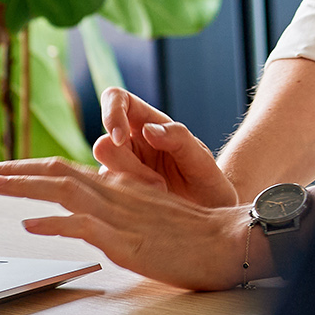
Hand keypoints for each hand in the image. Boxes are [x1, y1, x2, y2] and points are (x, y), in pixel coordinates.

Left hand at [0, 157, 270, 291]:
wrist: (226, 239)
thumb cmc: (192, 231)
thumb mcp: (150, 209)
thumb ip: (119, 202)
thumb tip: (84, 202)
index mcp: (119, 187)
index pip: (65, 171)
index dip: (30, 170)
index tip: (1, 173)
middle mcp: (114, 194)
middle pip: (56, 172)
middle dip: (16, 171)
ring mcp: (118, 215)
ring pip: (63, 189)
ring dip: (25, 185)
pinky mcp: (124, 239)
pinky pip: (82, 224)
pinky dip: (53, 222)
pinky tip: (31, 223)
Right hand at [92, 87, 238, 207]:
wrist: (210, 215)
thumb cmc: (207, 182)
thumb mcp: (201, 159)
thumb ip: (179, 139)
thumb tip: (147, 129)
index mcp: (148, 123)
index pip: (116, 99)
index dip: (111, 112)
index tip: (121, 138)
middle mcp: (130, 144)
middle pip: (104, 145)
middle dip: (128, 167)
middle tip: (160, 185)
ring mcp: (121, 171)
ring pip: (104, 174)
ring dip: (132, 189)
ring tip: (163, 198)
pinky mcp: (118, 196)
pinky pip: (107, 197)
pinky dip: (127, 203)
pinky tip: (150, 210)